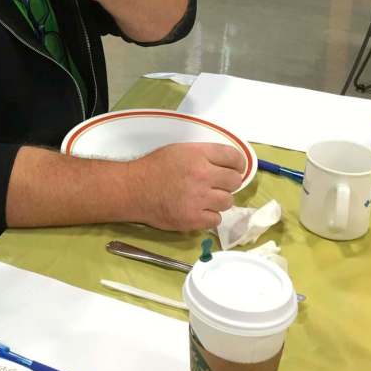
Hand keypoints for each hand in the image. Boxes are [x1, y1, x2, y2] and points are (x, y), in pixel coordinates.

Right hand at [129, 143, 245, 230]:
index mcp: (198, 155)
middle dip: (227, 183)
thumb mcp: (179, 150)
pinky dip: (209, 216)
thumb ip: (204, 155)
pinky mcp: (193, 219)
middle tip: (215, 184)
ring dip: (218, 200)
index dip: (238, 164)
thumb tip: (228, 165)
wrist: (132, 190)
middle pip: (235, 181)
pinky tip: (197, 210)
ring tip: (204, 198)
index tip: (235, 169)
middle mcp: (202, 175)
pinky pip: (216, 219)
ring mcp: (199, 199)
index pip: (234, 157)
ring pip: (228, 201)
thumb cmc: (154, 168)